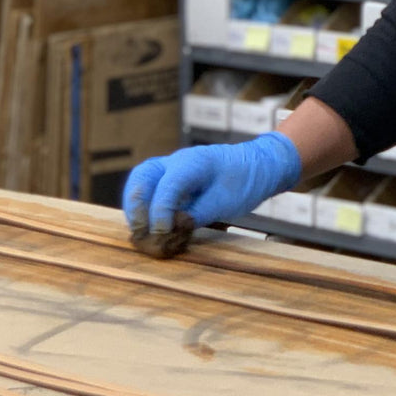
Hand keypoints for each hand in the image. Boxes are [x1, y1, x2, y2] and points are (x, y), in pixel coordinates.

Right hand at [123, 133, 302, 237]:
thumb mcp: (226, 201)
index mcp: (193, 162)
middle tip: (140, 232)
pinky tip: (150, 227)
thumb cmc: (246, 181)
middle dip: (136, 205)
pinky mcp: (173, 180)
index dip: (160, 211)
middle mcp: (177, 162)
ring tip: (140, 232)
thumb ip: (197, 214)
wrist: (260, 166)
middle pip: (142, 176)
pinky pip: (150, 189)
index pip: (167, 185)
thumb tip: (170, 230)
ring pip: (141, 181)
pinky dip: (145, 207)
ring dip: (136, 207)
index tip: (161, 234)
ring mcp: (172, 169)